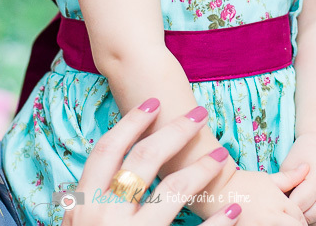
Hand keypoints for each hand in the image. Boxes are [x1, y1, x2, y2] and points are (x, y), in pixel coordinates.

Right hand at [63, 99, 243, 225]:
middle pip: (143, 161)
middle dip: (174, 132)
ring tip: (223, 156)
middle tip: (200, 114)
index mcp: (82, 206)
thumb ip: (86, 206)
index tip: (154, 102)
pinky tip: (232, 208)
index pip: (107, 151)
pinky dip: (216, 222)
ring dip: (202, 169)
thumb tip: (93, 178)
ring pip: (172, 192)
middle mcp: (103, 217)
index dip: (130, 122)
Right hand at [203, 168, 310, 225]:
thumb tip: (306, 168)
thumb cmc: (243, 182)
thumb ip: (290, 177)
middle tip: (287, 222)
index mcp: (280, 202)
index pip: (300, 218)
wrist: (217, 189)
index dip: (299, 220)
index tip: (294, 219)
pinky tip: (264, 225)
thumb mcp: (268, 178)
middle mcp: (273, 217)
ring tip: (274, 222)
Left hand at [282, 134, 315, 225]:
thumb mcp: (290, 164)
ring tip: (295, 214)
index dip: (286, 206)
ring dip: (307, 221)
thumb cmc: (304, 152)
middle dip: (296, 216)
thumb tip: (279, 203)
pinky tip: (308, 216)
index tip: (277, 205)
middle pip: (310, 216)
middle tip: (285, 211)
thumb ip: (284, 184)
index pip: (298, 204)